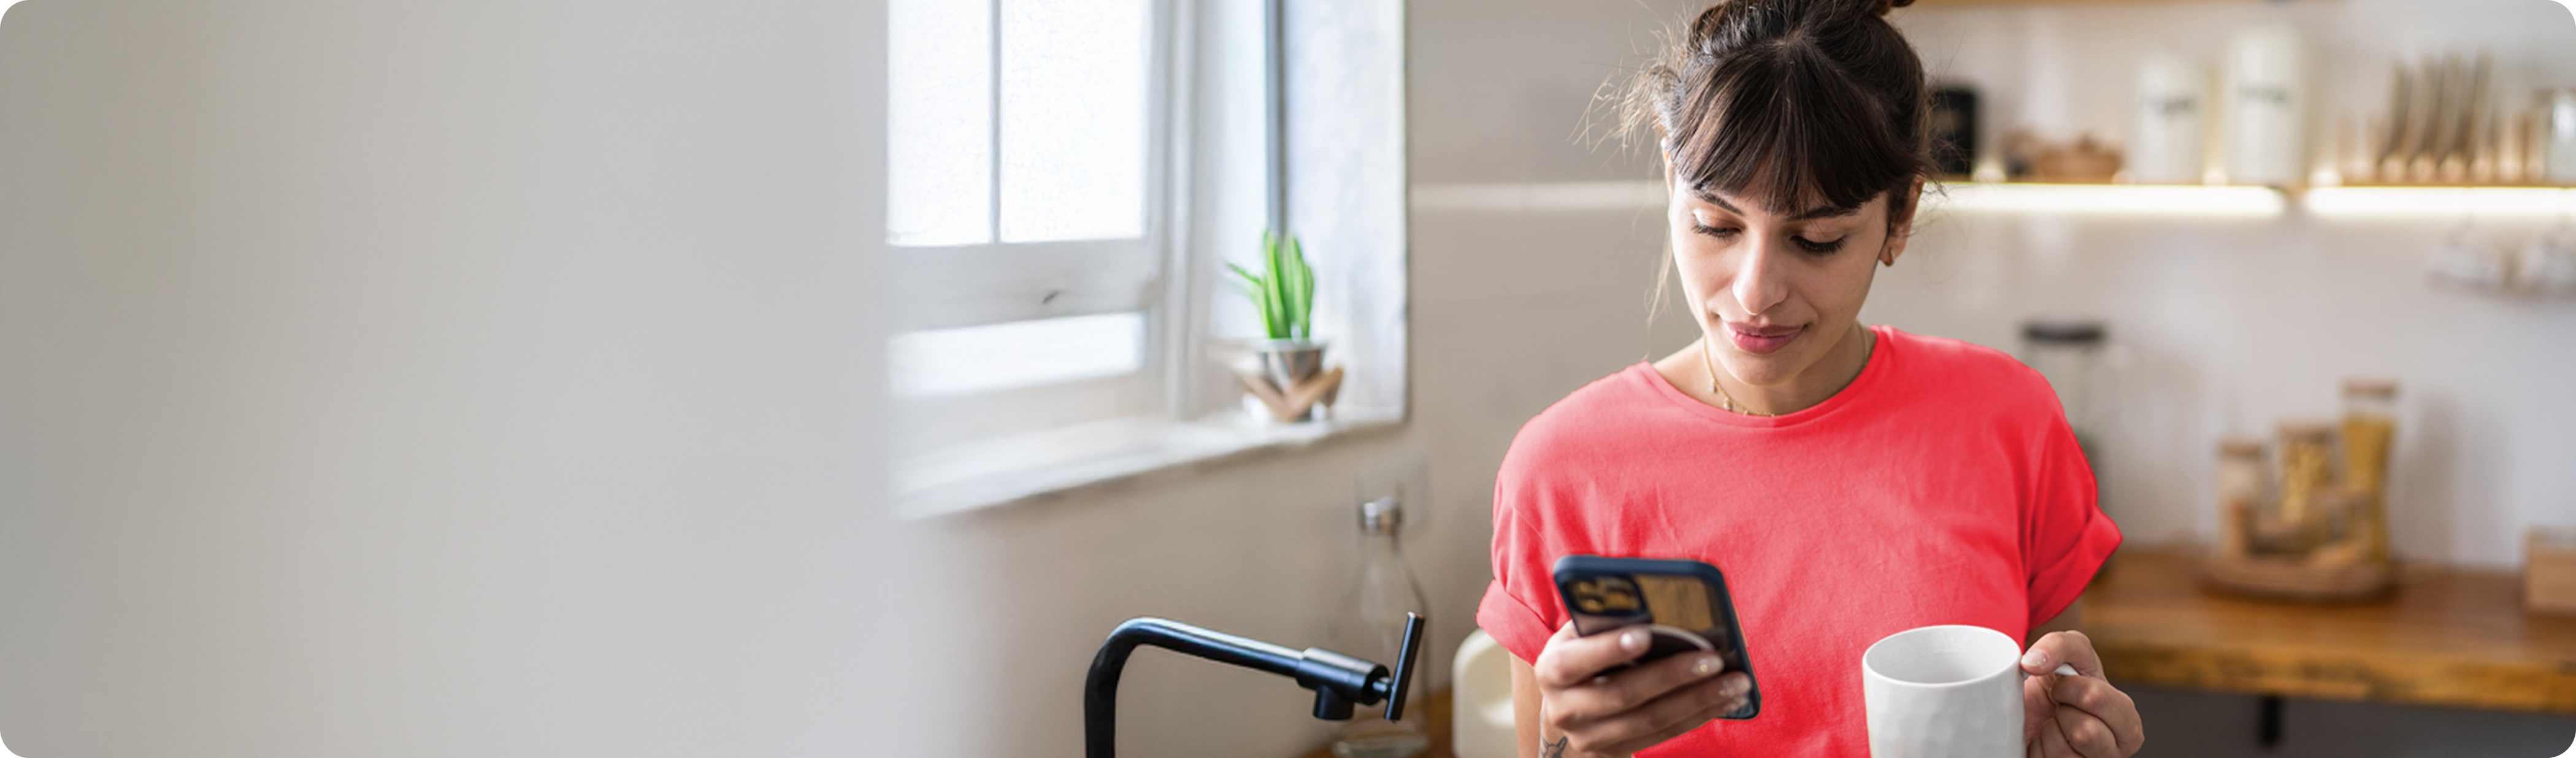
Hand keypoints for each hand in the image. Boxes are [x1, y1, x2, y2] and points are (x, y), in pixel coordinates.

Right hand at [1531, 622, 1749, 757]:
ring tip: (1735, 682)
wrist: (1568, 707)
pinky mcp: (1614, 752)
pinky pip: (1662, 735)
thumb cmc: (1584, 655)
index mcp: (1551, 670)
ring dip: (1698, 700)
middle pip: (1623, 694)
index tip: (1646, 634)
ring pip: (1650, 720)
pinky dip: (1698, 715)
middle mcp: (1565, 709)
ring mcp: (1589, 737)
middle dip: (1672, 675)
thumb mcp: (1581, 636)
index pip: (1576, 661)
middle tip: (1713, 659)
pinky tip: (1725, 699)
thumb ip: (1605, 622)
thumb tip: (1658, 609)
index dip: (1609, 649)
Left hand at [2020, 630, 2144, 757]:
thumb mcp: (2070, 653)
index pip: (2093, 698)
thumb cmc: (2061, 682)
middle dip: (2062, 711)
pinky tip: (2047, 743)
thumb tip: (2032, 661)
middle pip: (2084, 732)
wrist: (2035, 708)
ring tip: (2055, 726)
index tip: (2063, 686)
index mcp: (2127, 723)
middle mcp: (2115, 752)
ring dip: (2049, 732)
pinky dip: (2038, 749)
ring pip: (2063, 753)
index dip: (2067, 686)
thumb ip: (2058, 645)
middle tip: (2060, 707)